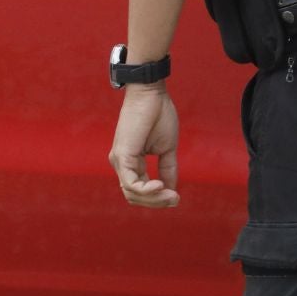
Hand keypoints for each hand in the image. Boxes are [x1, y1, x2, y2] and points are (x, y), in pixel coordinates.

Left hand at [109, 84, 180, 207]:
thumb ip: (167, 169)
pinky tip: (160, 185)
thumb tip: (172, 190)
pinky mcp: (122, 156)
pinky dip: (146, 189)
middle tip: (175, 199)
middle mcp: (122, 165)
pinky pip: (130, 183)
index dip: (158, 198)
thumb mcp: (167, 148)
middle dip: (156, 202)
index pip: (140, 190)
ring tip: (170, 193)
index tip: (176, 198)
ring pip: (131, 193)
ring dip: (153, 198)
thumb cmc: (159, 115)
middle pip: (134, 197)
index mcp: (132, 163)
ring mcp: (119, 161)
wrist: (151, 93)